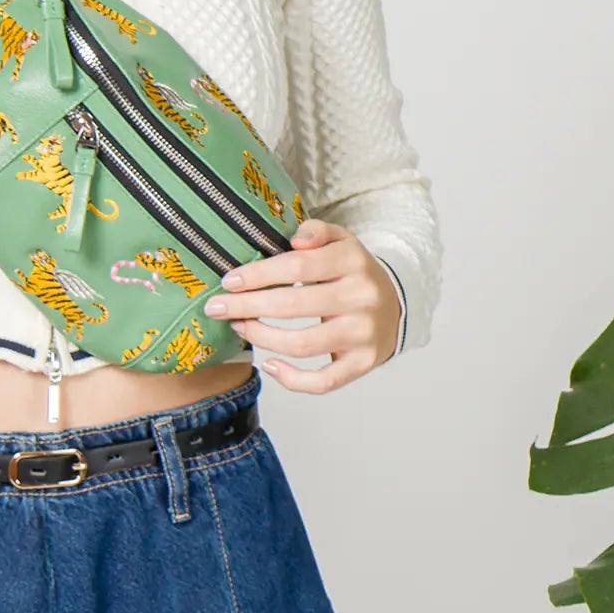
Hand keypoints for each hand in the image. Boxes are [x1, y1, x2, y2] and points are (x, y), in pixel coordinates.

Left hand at [202, 218, 401, 391]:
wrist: (397, 307)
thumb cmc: (353, 274)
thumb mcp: (342, 241)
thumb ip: (318, 231)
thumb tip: (295, 239)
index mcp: (354, 262)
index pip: (297, 266)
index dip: (258, 274)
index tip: (229, 281)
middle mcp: (362, 298)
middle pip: (293, 305)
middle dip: (246, 307)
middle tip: (216, 308)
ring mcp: (363, 334)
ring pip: (302, 344)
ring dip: (262, 338)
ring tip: (240, 327)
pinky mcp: (363, 363)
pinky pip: (324, 381)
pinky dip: (292, 380)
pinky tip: (269, 365)